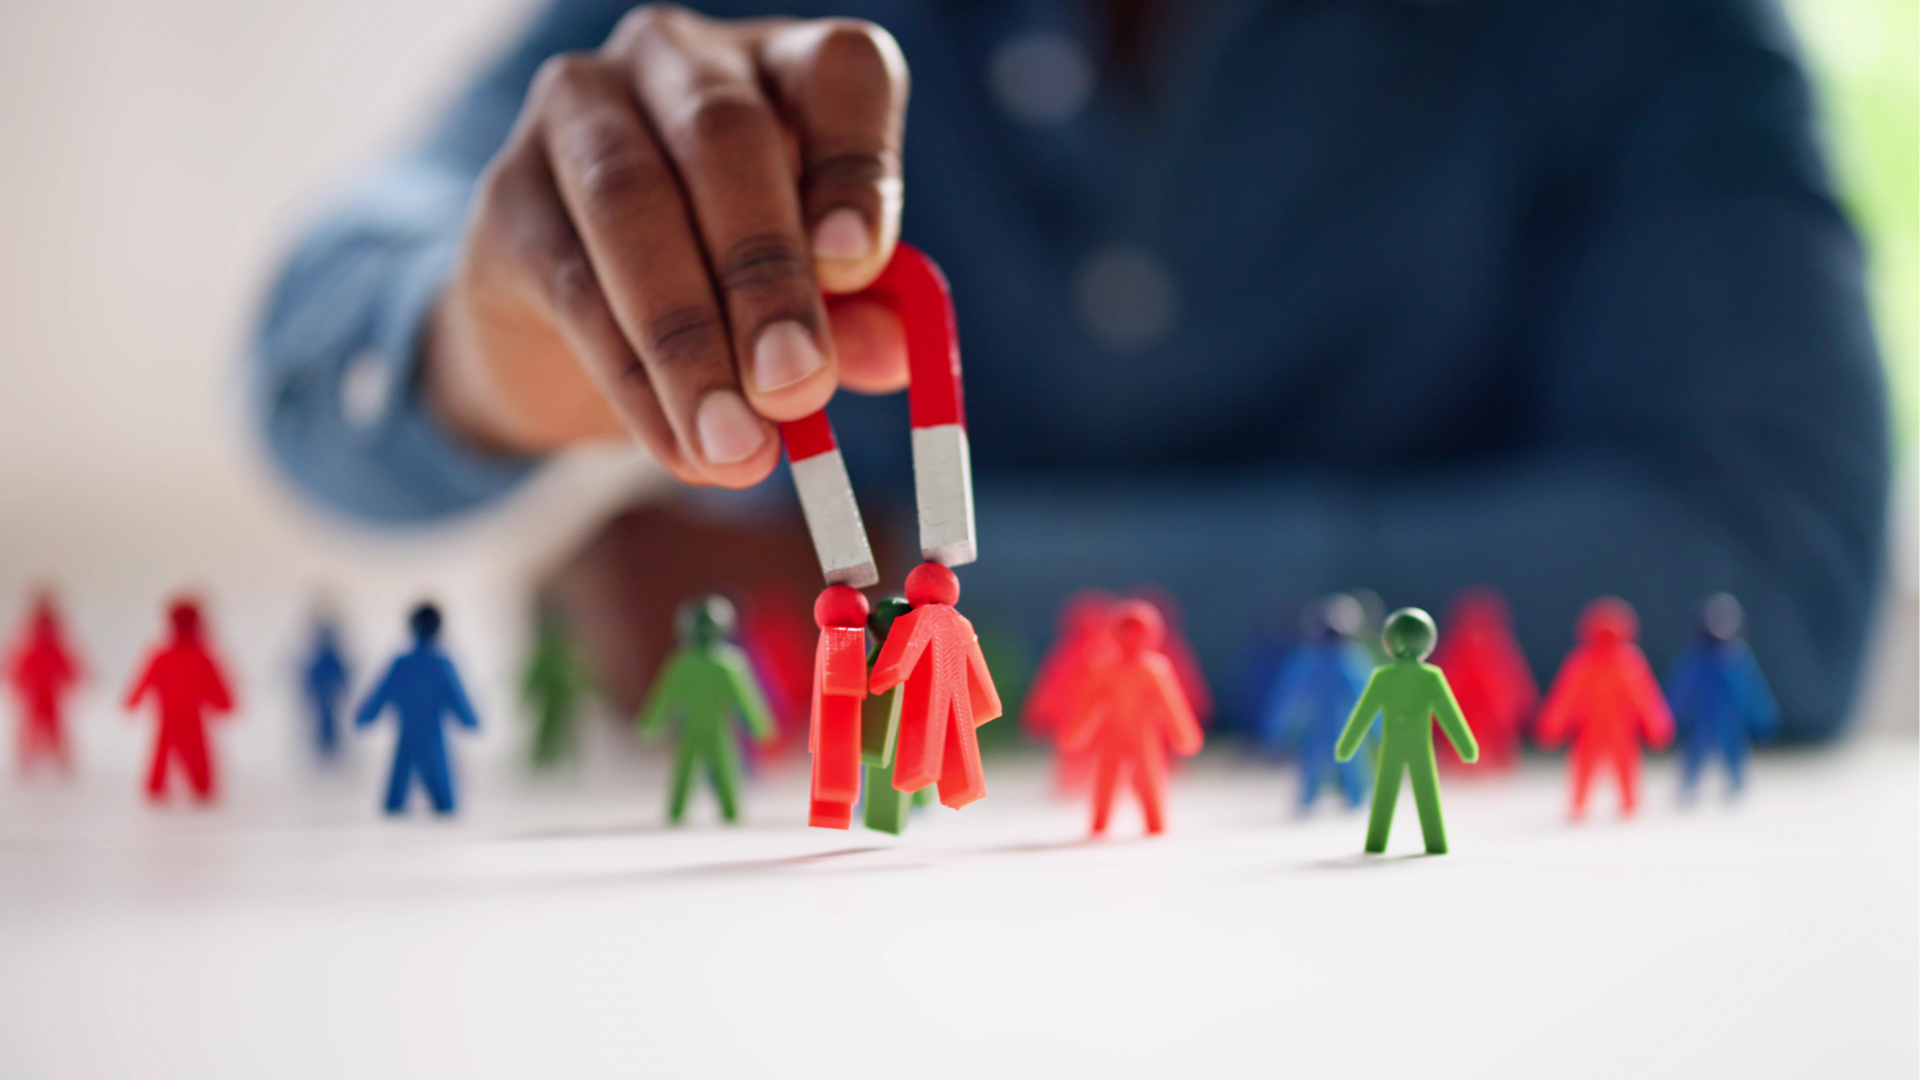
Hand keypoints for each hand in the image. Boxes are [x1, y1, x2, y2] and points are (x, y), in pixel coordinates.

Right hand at [425, 5, 911, 486]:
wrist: (572, 327)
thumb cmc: (725, 284)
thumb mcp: (810, 298)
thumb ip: (858, 316)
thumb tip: (894, 353)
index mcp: (783, 68)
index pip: (837, 72)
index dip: (855, 162)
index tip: (861, 264)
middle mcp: (677, 61)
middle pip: (723, 136)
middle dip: (765, 272)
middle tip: (797, 385)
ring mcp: (577, 113)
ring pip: (632, 205)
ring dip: (691, 341)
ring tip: (737, 447)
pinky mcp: (506, 198)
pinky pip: (573, 289)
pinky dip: (635, 382)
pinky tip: (679, 449)